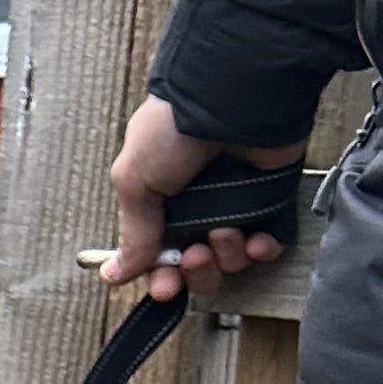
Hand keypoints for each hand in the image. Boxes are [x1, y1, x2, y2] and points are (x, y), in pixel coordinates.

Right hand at [106, 97, 309, 299]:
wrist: (230, 98)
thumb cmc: (174, 129)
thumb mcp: (135, 180)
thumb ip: (132, 233)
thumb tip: (113, 273)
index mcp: (160, 202)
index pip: (159, 257)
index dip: (162, 278)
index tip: (165, 285)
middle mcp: (196, 206)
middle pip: (195, 266)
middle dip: (195, 272)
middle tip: (195, 255)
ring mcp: (234, 203)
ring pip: (230, 259)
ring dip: (226, 256)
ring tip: (224, 231)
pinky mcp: (268, 198)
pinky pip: (267, 243)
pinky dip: (262, 249)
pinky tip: (256, 240)